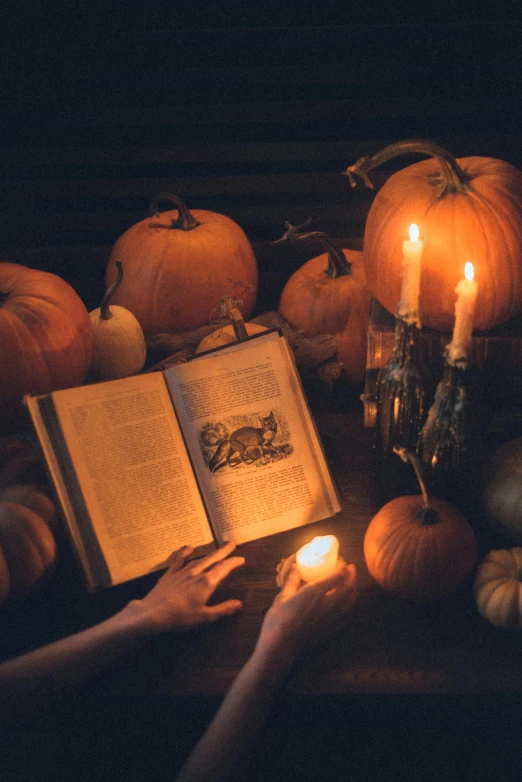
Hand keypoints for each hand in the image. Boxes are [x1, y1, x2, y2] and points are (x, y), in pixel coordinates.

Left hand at [127, 542, 244, 633]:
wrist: (153, 613)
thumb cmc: (181, 617)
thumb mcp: (205, 617)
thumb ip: (223, 609)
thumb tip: (239, 603)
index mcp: (207, 583)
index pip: (223, 569)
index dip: (233, 562)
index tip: (241, 558)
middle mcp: (196, 573)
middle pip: (213, 558)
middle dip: (224, 551)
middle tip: (232, 543)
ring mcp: (182, 572)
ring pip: (199, 559)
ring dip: (209, 553)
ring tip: (216, 550)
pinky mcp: (170, 574)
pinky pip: (180, 559)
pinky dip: (185, 552)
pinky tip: (189, 547)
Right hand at [256, 561, 356, 664]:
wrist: (281, 644)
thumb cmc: (279, 618)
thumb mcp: (283, 596)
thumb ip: (292, 580)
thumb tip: (296, 567)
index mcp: (315, 592)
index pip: (337, 576)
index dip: (342, 567)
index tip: (342, 562)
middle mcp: (328, 603)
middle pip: (347, 587)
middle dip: (352, 576)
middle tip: (351, 568)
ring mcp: (331, 618)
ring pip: (350, 601)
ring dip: (354, 590)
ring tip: (352, 584)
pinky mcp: (331, 629)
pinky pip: (347, 616)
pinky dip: (351, 606)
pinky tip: (349, 604)